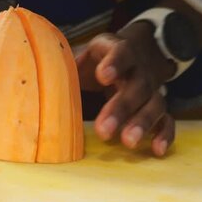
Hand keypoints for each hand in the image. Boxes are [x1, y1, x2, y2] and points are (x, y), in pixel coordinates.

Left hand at [76, 22, 176, 156]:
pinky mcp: (157, 107)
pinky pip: (166, 119)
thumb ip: (63, 67)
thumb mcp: (79, 56)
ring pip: (155, 103)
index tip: (103, 76)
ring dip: (142, 123)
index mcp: (117, 50)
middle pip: (137, 85)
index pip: (120, 52)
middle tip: (104, 130)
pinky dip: (164, 134)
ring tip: (128, 143)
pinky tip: (157, 150)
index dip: (115, 63)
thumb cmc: (93, 61)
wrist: (126, 57)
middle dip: (122, 107)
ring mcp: (151, 89)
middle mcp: (139, 69)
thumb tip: (34, 85)